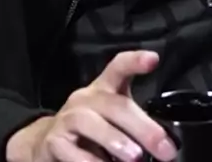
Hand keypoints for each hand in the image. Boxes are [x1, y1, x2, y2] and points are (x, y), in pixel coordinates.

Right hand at [6, 50, 176, 161]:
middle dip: (142, 127)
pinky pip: (71, 150)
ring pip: (90, 122)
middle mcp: (85, 98)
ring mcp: (67, 118)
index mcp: (104, 89)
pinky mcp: (54, 141)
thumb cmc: (90, 130)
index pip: (118, 67)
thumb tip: (163, 144)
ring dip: (114, 139)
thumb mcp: (113, 121)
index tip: (153, 59)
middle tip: (163, 147)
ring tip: (135, 157)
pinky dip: (89, 161)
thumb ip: (135, 126)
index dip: (134, 61)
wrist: (47, 143)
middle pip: (113, 104)